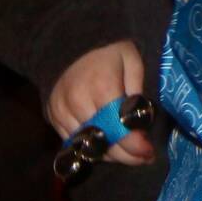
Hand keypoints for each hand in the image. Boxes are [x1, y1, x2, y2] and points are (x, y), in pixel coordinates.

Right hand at [45, 41, 154, 164]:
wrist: (69, 43)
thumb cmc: (108, 51)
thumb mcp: (132, 61)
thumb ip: (136, 91)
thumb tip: (140, 124)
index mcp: (100, 86)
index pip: (117, 126)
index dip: (133, 144)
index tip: (149, 154)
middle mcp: (77, 102)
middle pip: (102, 141)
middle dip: (124, 155)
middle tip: (143, 158)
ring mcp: (61, 111)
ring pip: (86, 146)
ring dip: (108, 154)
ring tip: (128, 153)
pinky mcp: (52, 117)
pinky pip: (72, 142)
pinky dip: (91, 148)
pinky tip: (107, 146)